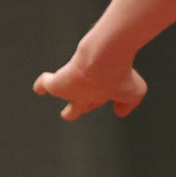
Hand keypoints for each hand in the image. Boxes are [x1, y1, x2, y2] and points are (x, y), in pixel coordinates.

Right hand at [33, 50, 147, 121]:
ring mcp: (70, 91)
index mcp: (100, 97)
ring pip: (59, 91)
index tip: (104, 97)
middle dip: (72, 111)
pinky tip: (39, 88)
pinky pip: (45, 84)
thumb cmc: (121, 74)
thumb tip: (119, 113)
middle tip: (67, 114)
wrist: (104, 62)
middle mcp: (84, 98)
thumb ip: (130, 103)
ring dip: (55, 88)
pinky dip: (42, 85)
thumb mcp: (136, 91)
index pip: (97, 101)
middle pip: (75, 109)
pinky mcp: (57, 83)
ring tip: (46, 87)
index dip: (99, 99)